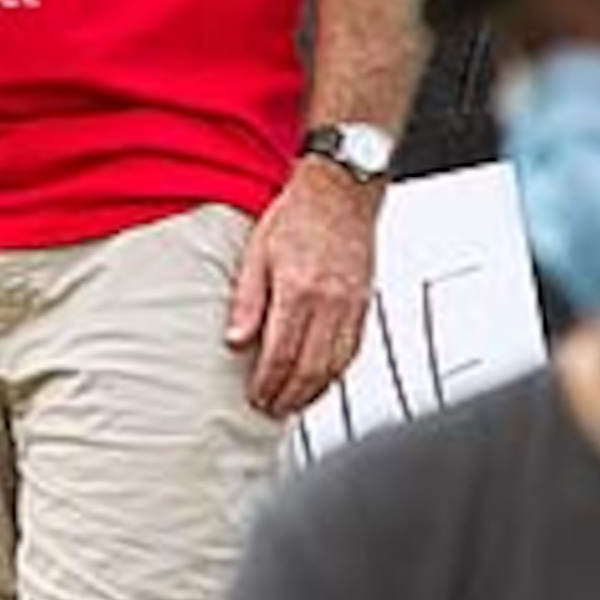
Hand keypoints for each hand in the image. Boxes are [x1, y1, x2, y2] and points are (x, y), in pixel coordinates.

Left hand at [227, 160, 378, 417]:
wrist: (341, 190)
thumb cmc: (297, 214)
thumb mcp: (257, 251)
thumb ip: (247, 301)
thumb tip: (235, 341)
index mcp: (298, 289)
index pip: (281, 354)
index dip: (267, 383)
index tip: (255, 396)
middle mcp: (330, 302)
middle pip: (310, 369)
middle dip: (289, 396)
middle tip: (270, 409)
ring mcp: (352, 305)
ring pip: (335, 366)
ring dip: (313, 392)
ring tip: (291, 403)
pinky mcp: (365, 304)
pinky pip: (353, 351)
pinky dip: (335, 373)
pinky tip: (320, 380)